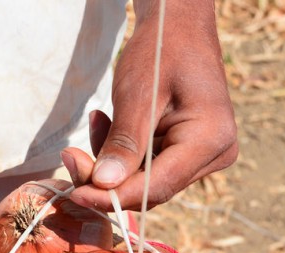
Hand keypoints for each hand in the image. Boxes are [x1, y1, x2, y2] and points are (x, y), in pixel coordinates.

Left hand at [62, 0, 237, 210]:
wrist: (177, 24)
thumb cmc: (162, 47)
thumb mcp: (137, 93)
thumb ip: (123, 143)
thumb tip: (104, 185)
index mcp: (211, 140)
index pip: (156, 187)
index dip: (113, 196)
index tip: (75, 193)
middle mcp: (214, 155)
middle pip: (148, 189)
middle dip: (106, 179)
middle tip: (70, 156)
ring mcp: (202, 157)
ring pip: (142, 182)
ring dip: (110, 161)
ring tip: (96, 121)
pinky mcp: (186, 155)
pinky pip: (144, 168)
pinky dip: (119, 153)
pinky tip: (107, 123)